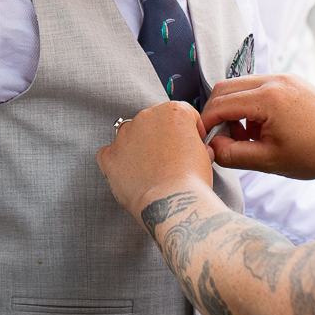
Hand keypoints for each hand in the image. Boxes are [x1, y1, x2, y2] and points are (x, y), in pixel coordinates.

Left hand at [96, 102, 213, 222]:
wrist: (171, 203)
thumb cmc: (190, 181)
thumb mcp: (205, 154)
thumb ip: (195, 143)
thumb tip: (193, 149)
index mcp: (173, 111)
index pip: (182, 114)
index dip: (190, 131)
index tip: (192, 144)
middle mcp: (146, 117)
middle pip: (155, 122)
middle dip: (162, 137)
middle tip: (171, 160)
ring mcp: (124, 135)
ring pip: (131, 135)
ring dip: (140, 147)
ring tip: (152, 170)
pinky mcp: (109, 156)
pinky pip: (111, 154)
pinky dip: (120, 162)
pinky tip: (133, 175)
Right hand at [200, 73, 314, 178]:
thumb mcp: (270, 161)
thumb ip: (233, 155)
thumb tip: (211, 147)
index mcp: (267, 98)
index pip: (219, 104)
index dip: (205, 123)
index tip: (202, 141)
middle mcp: (274, 80)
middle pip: (225, 88)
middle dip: (217, 114)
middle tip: (223, 140)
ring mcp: (284, 77)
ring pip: (241, 87)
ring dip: (234, 110)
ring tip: (248, 138)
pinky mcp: (292, 81)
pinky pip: (259, 87)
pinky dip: (251, 105)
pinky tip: (263, 129)